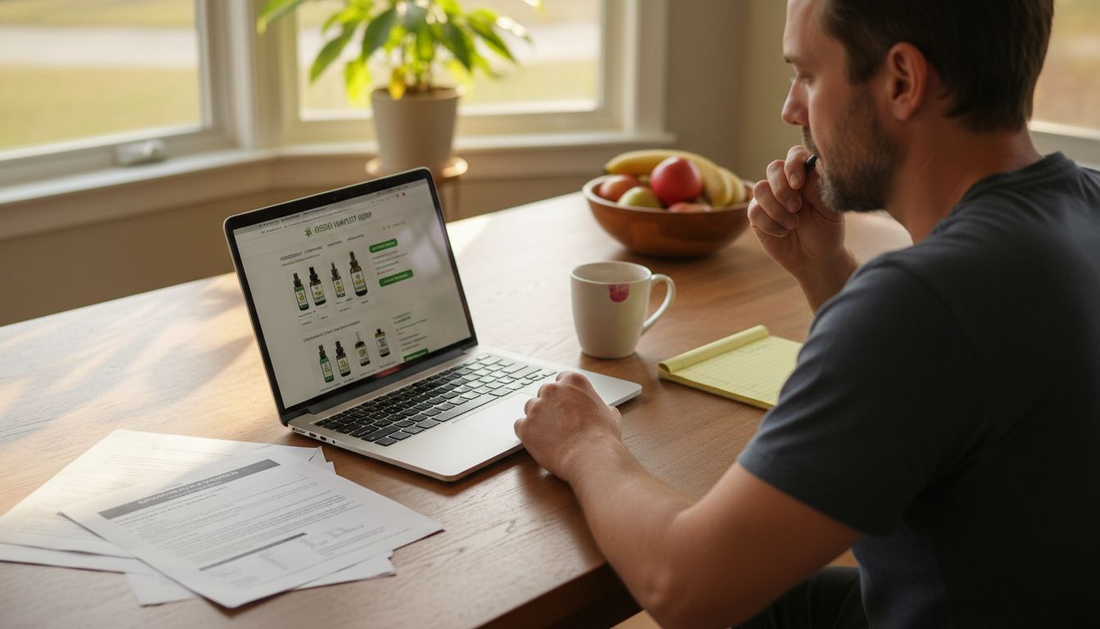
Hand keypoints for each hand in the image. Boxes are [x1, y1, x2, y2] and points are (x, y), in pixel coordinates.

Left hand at [515, 372, 622, 482]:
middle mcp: (552, 390)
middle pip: (544, 392)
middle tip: (560, 422)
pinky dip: (528, 433)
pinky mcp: (525, 426)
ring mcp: (536, 407)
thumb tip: (601, 410)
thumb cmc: (602, 437)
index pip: (562, 379)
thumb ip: (600, 406)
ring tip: (551, 434)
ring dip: (538, 418)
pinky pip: (520, 426)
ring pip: (530, 408)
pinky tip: (540, 441)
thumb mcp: (610, 414)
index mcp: (573, 382)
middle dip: (550, 405)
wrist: (590, 456)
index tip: (566, 403)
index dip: (564, 393)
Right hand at [748, 146, 847, 278]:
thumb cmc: (827, 230)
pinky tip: (783, 232)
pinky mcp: (757, 216)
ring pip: (759, 189)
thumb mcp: (830, 209)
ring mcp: (769, 198)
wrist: (815, 258)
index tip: (799, 184)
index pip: (795, 155)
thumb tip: (807, 167)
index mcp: (806, 175)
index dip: (793, 165)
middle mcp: (786, 183)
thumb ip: (818, 186)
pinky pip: (753, 211)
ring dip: (776, 209)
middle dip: (783, 189)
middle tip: (797, 208)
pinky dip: (770, 224)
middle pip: (773, 168)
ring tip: (793, 224)